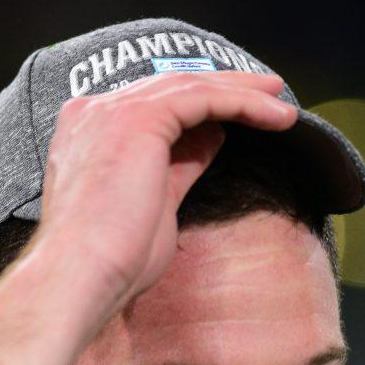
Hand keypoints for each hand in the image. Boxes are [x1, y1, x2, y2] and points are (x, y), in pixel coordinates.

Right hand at [33, 71, 296, 314]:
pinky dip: (242, 103)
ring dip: (243, 94)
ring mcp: (112, 111)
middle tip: (269, 94)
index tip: (237, 117)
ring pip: (190, 86)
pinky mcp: (138, 118)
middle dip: (227, 89)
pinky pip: (202, 98)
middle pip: (172, 87)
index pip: (153, 105)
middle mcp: (93, 113)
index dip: (200, 106)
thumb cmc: (112, 261)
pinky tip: (273, 116)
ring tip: (282, 108)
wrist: (83, 278)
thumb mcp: (155, 203)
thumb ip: (179, 166)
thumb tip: (210, 138)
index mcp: (87, 134)